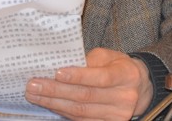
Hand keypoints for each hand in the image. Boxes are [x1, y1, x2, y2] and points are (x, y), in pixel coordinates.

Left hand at [25, 47, 152, 120]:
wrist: (138, 88)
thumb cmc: (117, 67)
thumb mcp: (108, 56)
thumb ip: (89, 60)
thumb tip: (61, 65)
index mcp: (126, 75)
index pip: (100, 78)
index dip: (78, 76)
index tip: (57, 72)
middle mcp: (124, 98)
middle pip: (86, 96)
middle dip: (56, 91)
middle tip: (33, 85)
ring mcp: (117, 115)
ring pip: (81, 111)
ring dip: (54, 103)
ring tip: (35, 95)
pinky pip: (82, 120)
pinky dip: (62, 112)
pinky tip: (48, 104)